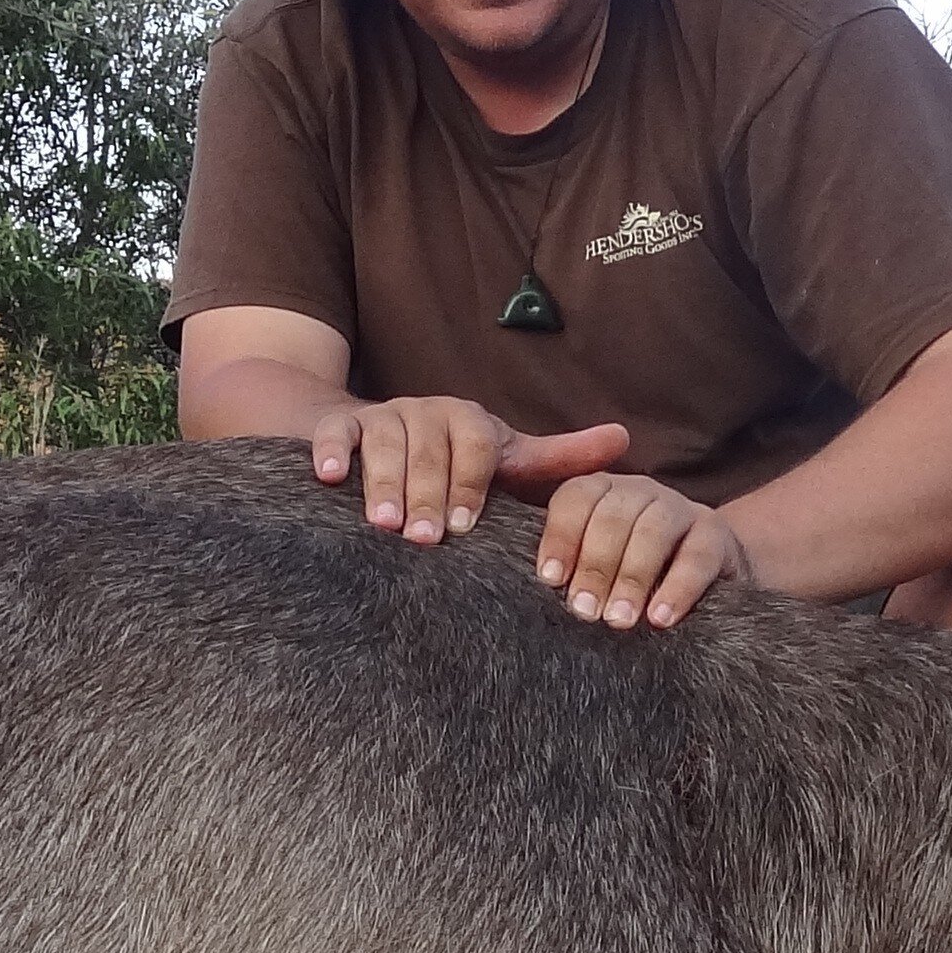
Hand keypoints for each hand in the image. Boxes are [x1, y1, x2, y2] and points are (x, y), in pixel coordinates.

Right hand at [313, 397, 630, 542]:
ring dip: (382, 483)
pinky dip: (329, 452)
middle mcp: (428, 412)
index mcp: (472, 423)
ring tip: (382, 525)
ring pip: (383, 441)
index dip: (471, 484)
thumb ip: (557, 459)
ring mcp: (384, 417)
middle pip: (429, 448)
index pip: (476, 447)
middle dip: (427, 494)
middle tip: (424, 540)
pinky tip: (327, 480)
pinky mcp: (341, 424)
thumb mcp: (508, 461)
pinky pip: (335, 432)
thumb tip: (624, 438)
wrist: (383, 440)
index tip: (465, 527)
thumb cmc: (457, 465)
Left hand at [535, 470, 747, 629]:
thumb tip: (527, 599)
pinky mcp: (716, 535)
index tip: (551, 579)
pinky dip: (678, 589)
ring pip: (654, 531)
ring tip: (618, 620)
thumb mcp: (596, 570)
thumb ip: (568, 571)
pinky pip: (697, 557)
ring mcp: (680, 509)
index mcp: (602, 492)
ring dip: (633, 577)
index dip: (561, 536)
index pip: (576, 498)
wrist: (707, 580)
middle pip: (613, 516)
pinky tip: (660, 619)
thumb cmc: (631, 580)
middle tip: (584, 611)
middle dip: (595, 565)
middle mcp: (639, 492)